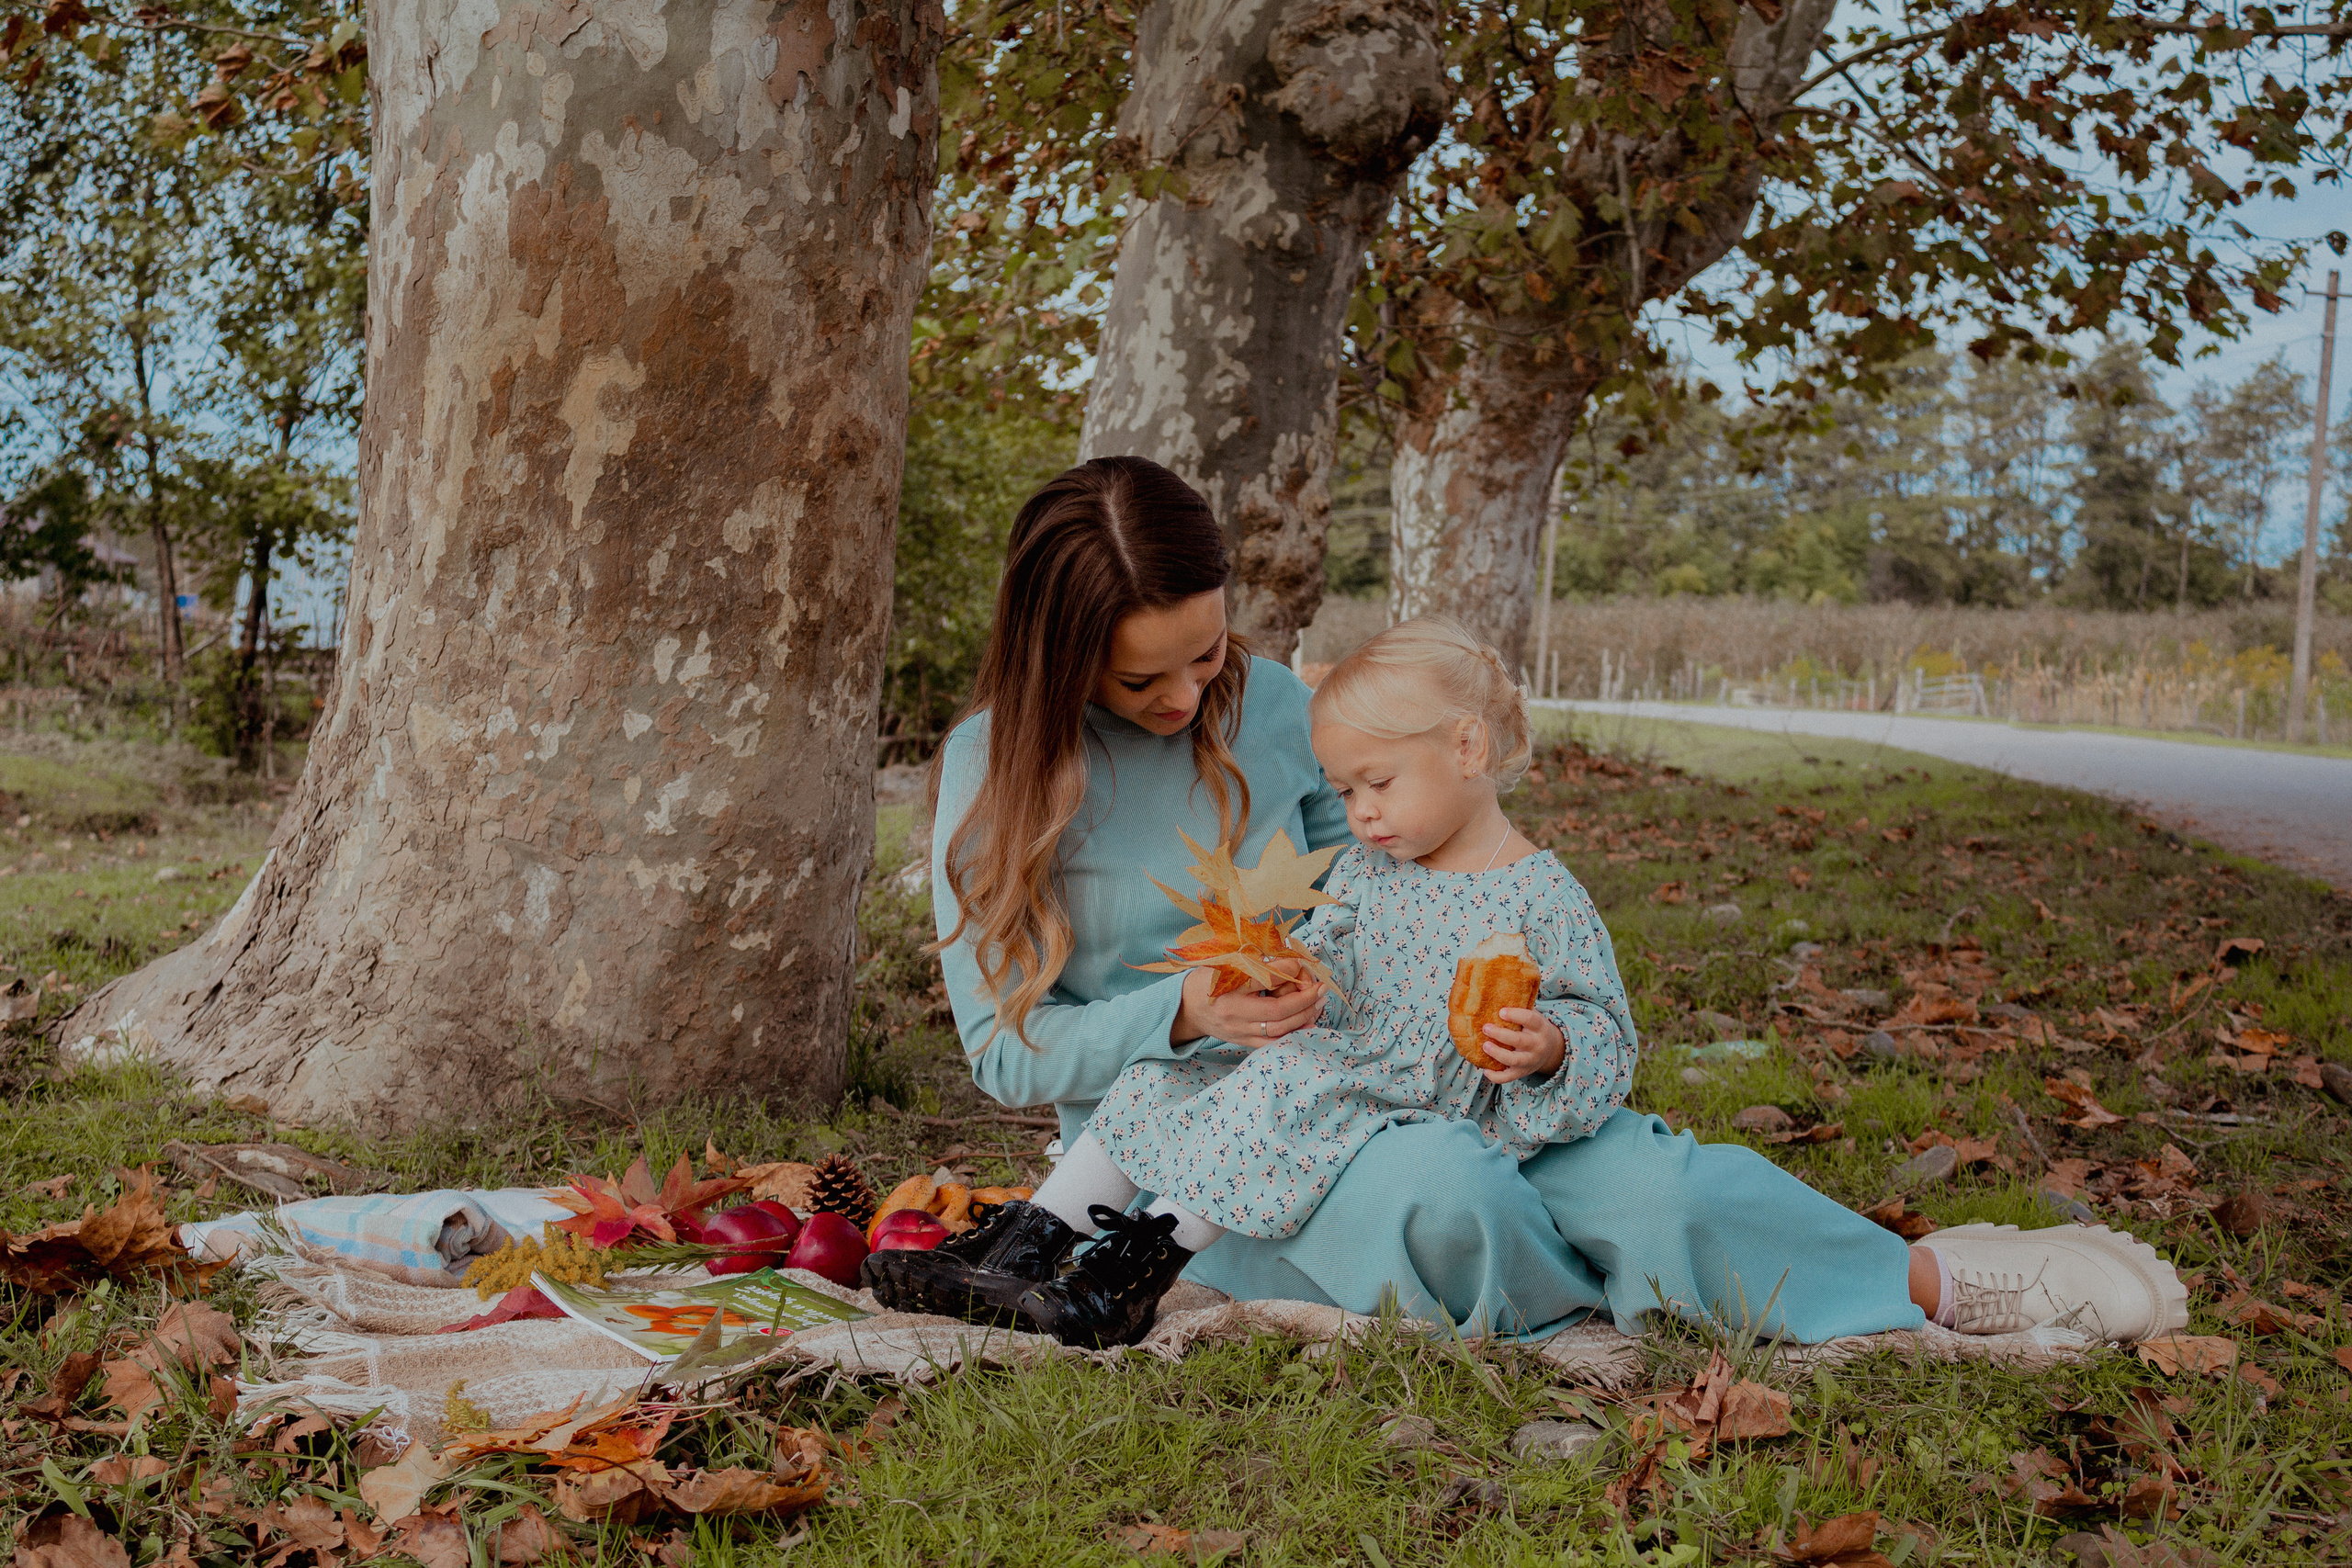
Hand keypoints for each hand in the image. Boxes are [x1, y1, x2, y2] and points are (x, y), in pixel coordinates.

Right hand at [1172, 963, 1324, 1047]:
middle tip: (1321, 989)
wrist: (1187, 1007)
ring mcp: (1238, 1031)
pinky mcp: (1243, 1042)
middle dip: (1304, 1001)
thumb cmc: (1209, 979)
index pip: (1264, 978)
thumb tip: (1292, 964)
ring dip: (1303, 1018)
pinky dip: (1293, 1035)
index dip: (1289, 970)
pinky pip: (1272, 1044)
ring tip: (1318, 1004)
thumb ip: (1257, 962)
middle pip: (1276, 1011)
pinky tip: (1308, 1025)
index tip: (1303, 964)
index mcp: (1226, 986)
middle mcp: (1233, 1012)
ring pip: (1278, 1030)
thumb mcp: (1227, 961)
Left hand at [1479, 1007, 1564, 1083]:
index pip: (1531, 1020)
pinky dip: (1496, 1076)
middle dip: (1501, 1034)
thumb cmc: (1534, 1028)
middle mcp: (1537, 1045)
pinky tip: (1485, 1070)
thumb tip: (1494, 994)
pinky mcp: (1522, 1073)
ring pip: (1514, 1060)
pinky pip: (1509, 1078)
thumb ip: (1520, 1008)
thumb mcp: (1534, 1016)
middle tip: (1485, 1028)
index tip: (1501, 1012)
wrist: (1551, 1050)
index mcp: (1540, 1027)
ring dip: (1498, 1053)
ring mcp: (1530, 1061)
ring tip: (1484, 1046)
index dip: (1516, 1015)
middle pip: (1520, 1041)